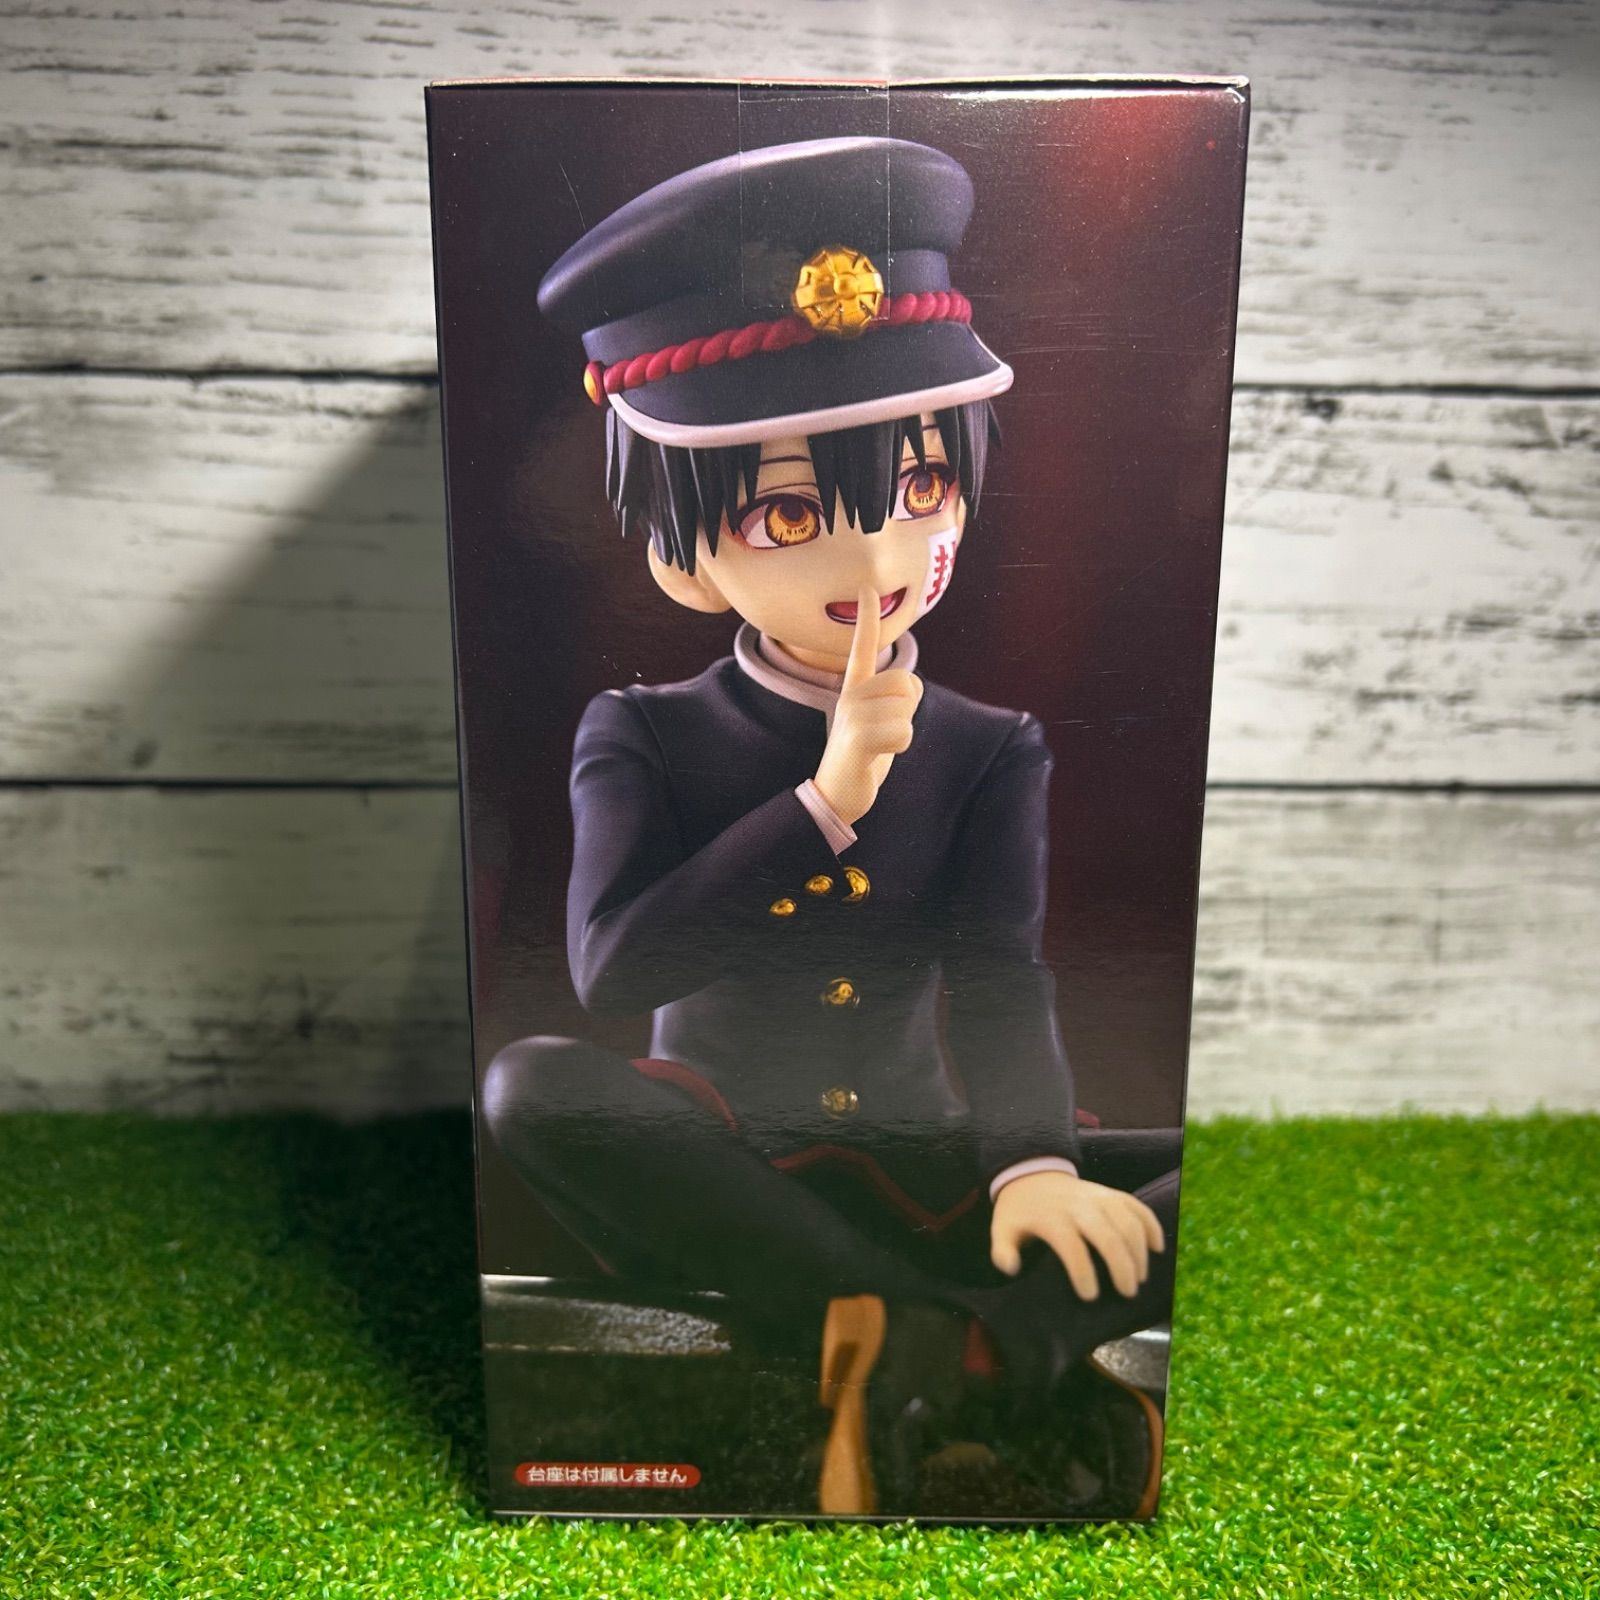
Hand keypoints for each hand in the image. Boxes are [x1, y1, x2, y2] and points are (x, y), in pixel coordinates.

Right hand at [813, 585, 922, 826]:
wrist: (836, 795)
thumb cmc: (863, 758)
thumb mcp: (880, 723)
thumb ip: (895, 700)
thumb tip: (910, 682)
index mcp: (854, 689)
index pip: (863, 647)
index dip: (867, 617)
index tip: (868, 588)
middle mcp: (850, 695)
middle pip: (908, 682)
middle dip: (909, 709)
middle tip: (884, 731)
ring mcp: (852, 715)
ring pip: (907, 710)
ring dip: (902, 732)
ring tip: (879, 745)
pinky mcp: (858, 737)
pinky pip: (903, 733)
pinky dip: (899, 748)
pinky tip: (876, 757)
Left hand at [989, 1171, 1164, 1299]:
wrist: (1033, 1174)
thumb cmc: (1020, 1211)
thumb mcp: (1002, 1228)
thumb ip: (1002, 1250)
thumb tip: (1010, 1267)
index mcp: (1051, 1217)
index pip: (1070, 1245)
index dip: (1082, 1271)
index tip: (1090, 1295)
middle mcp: (1078, 1205)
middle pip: (1106, 1234)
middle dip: (1121, 1265)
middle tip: (1127, 1293)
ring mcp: (1098, 1196)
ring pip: (1127, 1220)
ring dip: (1139, 1250)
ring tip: (1139, 1278)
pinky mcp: (1112, 1193)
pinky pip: (1137, 1205)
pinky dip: (1151, 1225)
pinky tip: (1158, 1248)